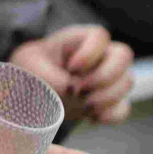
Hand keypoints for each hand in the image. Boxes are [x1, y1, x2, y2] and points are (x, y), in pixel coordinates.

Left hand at [11, 25, 133, 124]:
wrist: (26, 95)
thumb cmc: (28, 70)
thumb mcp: (31, 67)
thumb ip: (52, 77)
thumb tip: (77, 92)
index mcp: (77, 40)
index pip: (99, 35)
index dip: (90, 52)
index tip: (71, 68)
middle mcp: (97, 56)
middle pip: (123, 55)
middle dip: (105, 76)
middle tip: (80, 90)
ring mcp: (106, 78)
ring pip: (126, 82)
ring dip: (107, 98)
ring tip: (82, 106)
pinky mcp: (108, 101)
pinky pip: (123, 108)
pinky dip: (111, 115)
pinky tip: (91, 118)